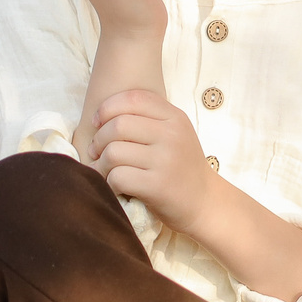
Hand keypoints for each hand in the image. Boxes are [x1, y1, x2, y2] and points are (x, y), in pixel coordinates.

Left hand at [87, 87, 212, 233]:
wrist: (206, 203)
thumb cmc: (181, 167)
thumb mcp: (174, 133)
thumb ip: (147, 117)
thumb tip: (102, 114)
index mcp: (175, 117)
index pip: (133, 98)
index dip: (107, 108)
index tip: (97, 123)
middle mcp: (172, 135)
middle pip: (118, 125)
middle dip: (98, 139)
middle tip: (96, 151)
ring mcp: (166, 161)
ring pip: (113, 152)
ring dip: (101, 164)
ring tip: (104, 171)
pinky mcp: (158, 186)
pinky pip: (118, 177)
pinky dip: (109, 183)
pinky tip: (115, 186)